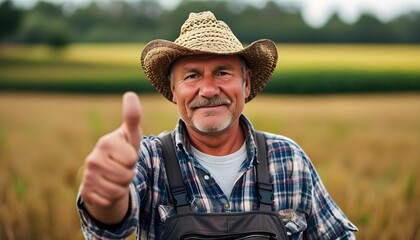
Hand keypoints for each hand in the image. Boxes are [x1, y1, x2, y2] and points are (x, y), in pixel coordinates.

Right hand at [80, 92, 141, 223]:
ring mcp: (87, 176)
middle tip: (122, 168)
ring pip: (118, 190)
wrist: (108, 176)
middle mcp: (92, 158)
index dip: (134, 159)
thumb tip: (130, 93)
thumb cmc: (123, 152)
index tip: (126, 155)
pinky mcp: (86, 193)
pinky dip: (113, 198)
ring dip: (122, 186)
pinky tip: (107, 189)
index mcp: (105, 142)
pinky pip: (109, 201)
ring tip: (116, 178)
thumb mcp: (131, 136)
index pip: (131, 158)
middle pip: (126, 175)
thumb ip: (132, 117)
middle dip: (129, 174)